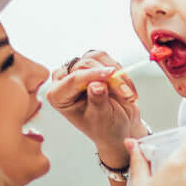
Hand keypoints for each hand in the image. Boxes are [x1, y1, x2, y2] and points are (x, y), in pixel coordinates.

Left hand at [47, 51, 146, 167]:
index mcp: (58, 96)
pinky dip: (120, 71)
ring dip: (116, 74)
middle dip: (109, 79)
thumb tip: (97, 85)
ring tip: (127, 95)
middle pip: (84, 65)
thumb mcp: (101, 118)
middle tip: (126, 95)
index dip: (93, 75)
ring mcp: (78, 71)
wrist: (118, 126)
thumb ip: (98, 101)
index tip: (110, 74)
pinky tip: (126, 88)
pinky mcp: (93, 65)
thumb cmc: (105, 127)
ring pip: (96, 58)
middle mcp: (64, 81)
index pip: (73, 79)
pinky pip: (106, 58)